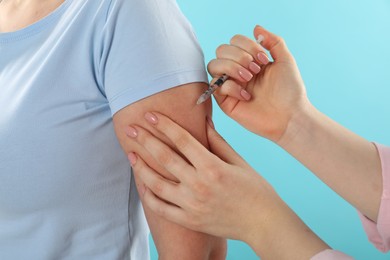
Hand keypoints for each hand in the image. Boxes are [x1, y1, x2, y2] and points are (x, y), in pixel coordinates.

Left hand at [125, 112, 328, 258]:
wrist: (263, 223)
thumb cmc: (255, 189)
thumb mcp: (238, 161)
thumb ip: (218, 142)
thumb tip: (203, 121)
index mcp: (212, 167)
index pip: (182, 140)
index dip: (164, 125)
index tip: (151, 115)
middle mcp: (199, 185)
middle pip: (165, 158)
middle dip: (145, 140)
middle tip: (131, 128)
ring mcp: (192, 205)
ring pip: (158, 184)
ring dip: (141, 168)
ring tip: (131, 155)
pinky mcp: (190, 220)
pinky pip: (162, 208)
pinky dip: (150, 196)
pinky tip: (143, 184)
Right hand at [208, 25, 308, 141]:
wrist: (290, 116)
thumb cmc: (290, 91)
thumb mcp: (285, 60)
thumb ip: (273, 41)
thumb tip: (255, 27)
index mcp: (249, 60)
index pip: (234, 41)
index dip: (246, 45)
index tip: (264, 59)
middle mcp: (237, 71)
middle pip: (221, 50)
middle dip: (238, 56)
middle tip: (256, 70)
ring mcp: (230, 85)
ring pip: (213, 65)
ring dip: (231, 67)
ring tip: (249, 78)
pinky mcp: (225, 101)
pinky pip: (217, 86)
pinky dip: (232, 87)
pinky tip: (247, 96)